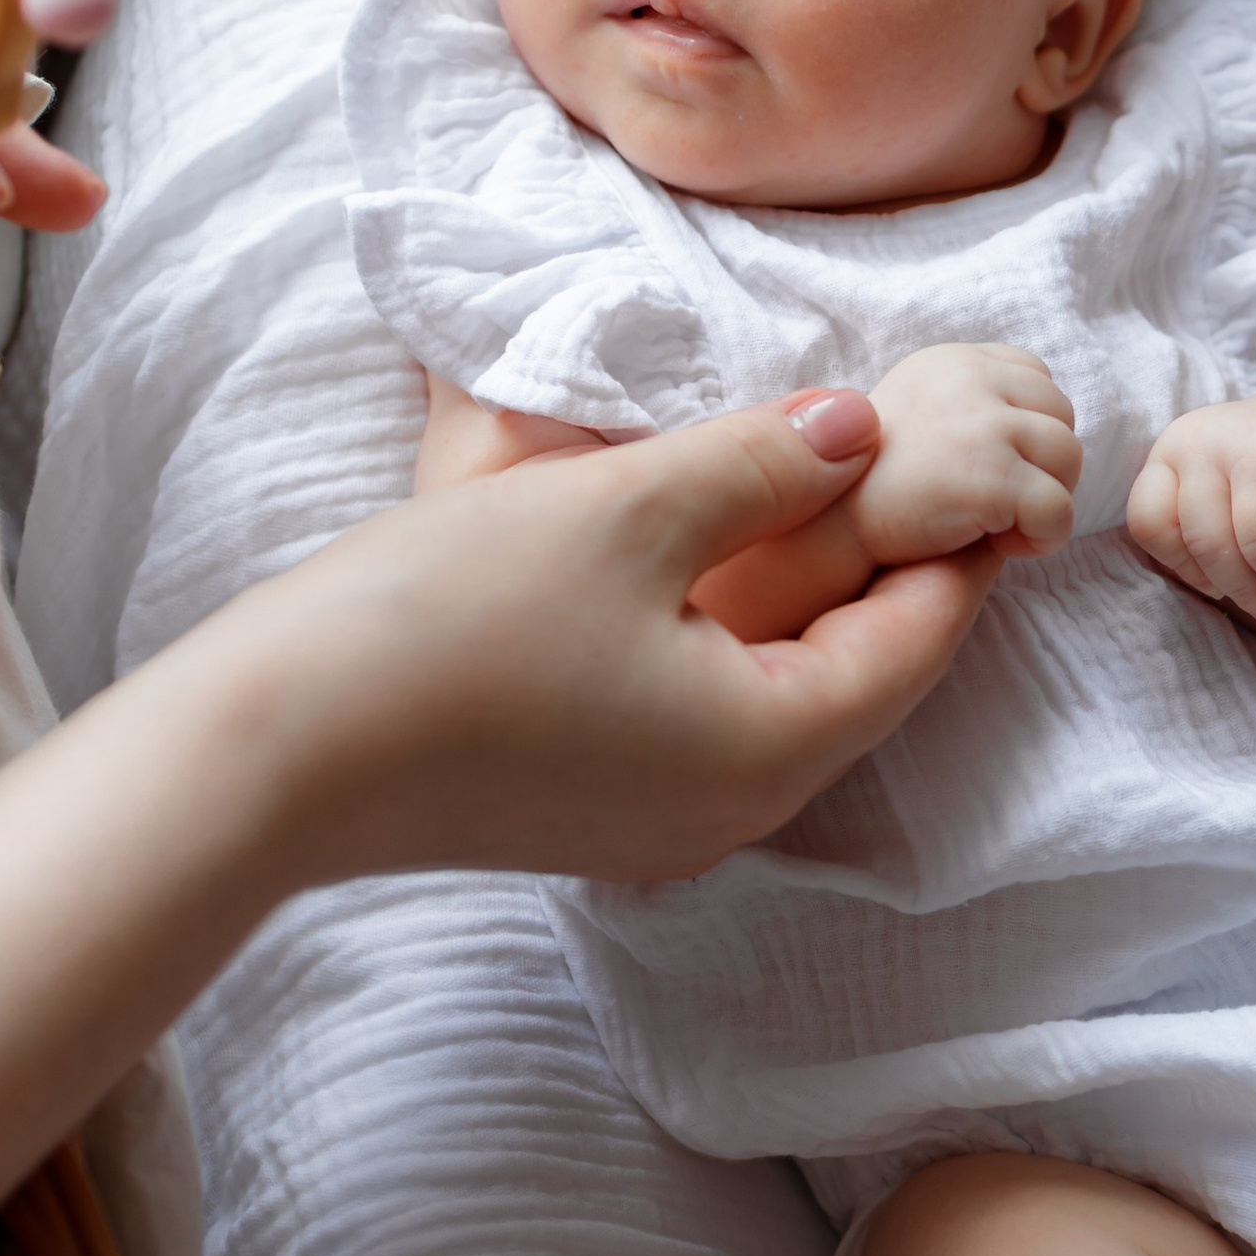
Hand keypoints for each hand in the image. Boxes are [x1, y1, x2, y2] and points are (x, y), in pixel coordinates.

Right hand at [240, 391, 1003, 887]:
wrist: (272, 752)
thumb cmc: (452, 623)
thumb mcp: (630, 511)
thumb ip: (765, 463)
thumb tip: (862, 430)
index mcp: (777, 745)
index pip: (921, 638)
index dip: (957, 541)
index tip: (984, 461)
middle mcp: (738, 809)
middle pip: (862, 676)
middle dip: (888, 571)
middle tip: (911, 465)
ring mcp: (661, 825)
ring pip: (782, 699)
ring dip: (805, 604)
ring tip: (817, 499)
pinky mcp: (591, 815)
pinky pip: (707, 722)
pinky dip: (733, 644)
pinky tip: (703, 571)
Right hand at [852, 343, 1080, 564]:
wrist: (824, 526)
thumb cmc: (869, 484)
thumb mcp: (918, 410)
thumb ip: (971, 404)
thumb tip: (1036, 430)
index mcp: (955, 360)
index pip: (1037, 377)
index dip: (1029, 428)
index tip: (994, 467)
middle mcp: (972, 378)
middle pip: (1062, 414)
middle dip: (1043, 463)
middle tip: (999, 502)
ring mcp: (986, 424)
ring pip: (1069, 458)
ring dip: (1045, 500)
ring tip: (997, 524)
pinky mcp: (995, 476)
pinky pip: (1058, 511)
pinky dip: (1042, 538)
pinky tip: (1000, 545)